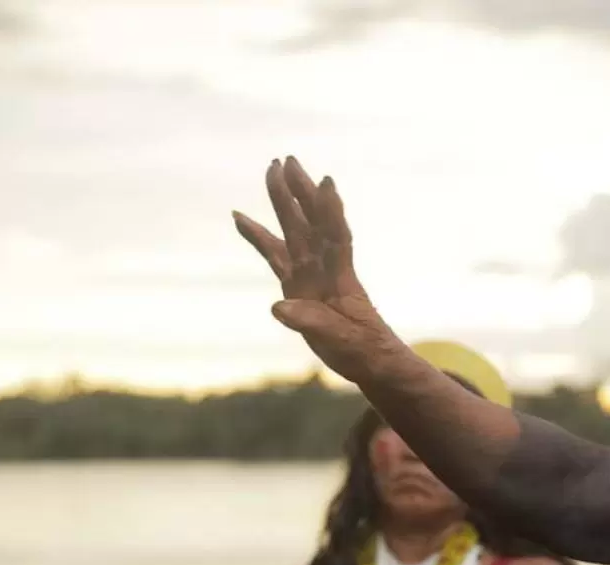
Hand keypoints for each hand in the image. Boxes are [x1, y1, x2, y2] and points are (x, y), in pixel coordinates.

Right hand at [233, 156, 398, 383]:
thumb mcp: (342, 339)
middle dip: (300, 192)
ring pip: (294, 230)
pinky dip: (258, 236)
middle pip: (311, 223)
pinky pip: (273, 254)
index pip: (337, 238)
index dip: (331, 212)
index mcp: (342, 278)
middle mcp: (324, 268)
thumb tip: (279, 307)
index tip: (326, 182)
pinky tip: (240, 218)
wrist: (369, 359)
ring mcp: (309, 273)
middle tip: (286, 160)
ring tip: (271, 171)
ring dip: (283, 201)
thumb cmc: (363, 349)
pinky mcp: (296, 284)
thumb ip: (313, 322)